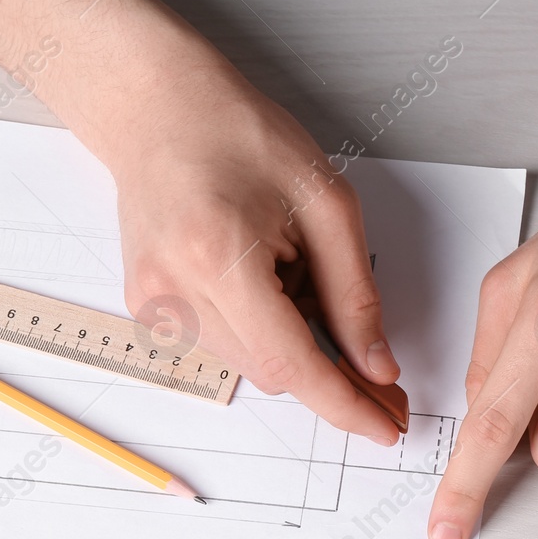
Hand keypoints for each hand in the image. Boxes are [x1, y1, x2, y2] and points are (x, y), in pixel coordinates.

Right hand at [86, 3, 403, 444]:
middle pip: (274, 373)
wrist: (158, 109)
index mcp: (219, 259)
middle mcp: (176, 293)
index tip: (387, 429)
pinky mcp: (151, 310)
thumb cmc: (238, 136)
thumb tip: (376, 367)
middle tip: (378, 365)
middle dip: (331, 375)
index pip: (292, 365)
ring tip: (294, 269)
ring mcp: (156, 307)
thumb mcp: (326, 205)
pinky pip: (227, 345)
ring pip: (252, 364)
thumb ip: (354, 296)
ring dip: (292, 341)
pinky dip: (261, 327)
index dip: (345, 405)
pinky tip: (262, 274)